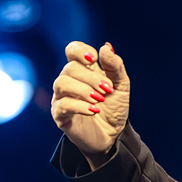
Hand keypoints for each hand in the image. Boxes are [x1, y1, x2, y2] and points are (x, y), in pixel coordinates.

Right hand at [51, 41, 129, 168]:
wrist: (113, 135)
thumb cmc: (115, 108)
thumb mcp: (121, 86)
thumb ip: (115, 66)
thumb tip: (106, 47)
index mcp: (83, 70)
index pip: (72, 50)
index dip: (80, 50)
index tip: (94, 59)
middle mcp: (69, 81)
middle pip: (70, 68)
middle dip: (91, 77)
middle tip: (107, 89)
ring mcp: (62, 98)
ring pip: (61, 83)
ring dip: (83, 90)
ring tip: (99, 99)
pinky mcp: (60, 115)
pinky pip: (62, 105)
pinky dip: (79, 106)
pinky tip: (94, 110)